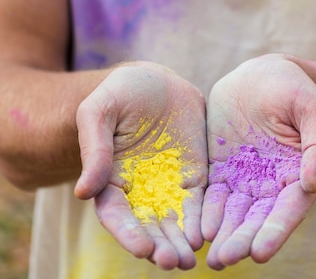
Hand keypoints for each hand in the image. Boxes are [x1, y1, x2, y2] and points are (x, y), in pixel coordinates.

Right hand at [74, 62, 206, 270]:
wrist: (155, 80)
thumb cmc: (119, 93)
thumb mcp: (98, 111)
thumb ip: (94, 148)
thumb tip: (82, 192)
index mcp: (110, 180)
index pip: (117, 215)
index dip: (127, 234)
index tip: (141, 249)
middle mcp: (139, 190)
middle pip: (148, 227)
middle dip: (160, 247)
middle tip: (173, 262)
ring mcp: (168, 184)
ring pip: (175, 222)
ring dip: (181, 243)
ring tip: (190, 260)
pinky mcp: (193, 174)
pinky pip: (200, 202)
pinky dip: (202, 220)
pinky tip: (208, 234)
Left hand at [201, 54, 315, 269]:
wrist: (261, 74)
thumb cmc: (293, 88)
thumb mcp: (313, 107)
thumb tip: (313, 181)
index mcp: (298, 172)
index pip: (288, 209)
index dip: (275, 231)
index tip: (259, 253)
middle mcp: (272, 183)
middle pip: (257, 218)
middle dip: (242, 240)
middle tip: (224, 259)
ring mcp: (245, 176)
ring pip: (234, 212)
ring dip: (223, 234)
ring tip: (211, 257)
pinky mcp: (221, 167)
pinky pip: (213, 193)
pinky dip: (207, 212)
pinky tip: (198, 228)